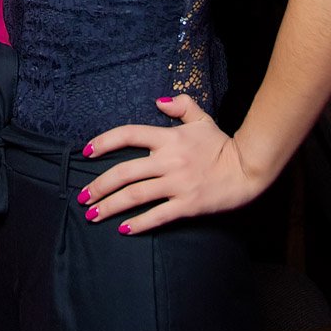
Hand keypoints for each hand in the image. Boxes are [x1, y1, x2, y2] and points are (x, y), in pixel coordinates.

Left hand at [77, 94, 258, 234]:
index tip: (87, 152)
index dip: (105, 142)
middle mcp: (168, 160)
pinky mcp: (187, 205)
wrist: (247, 169)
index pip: (128, 134)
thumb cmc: (222, 144)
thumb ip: (180, 106)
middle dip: (99, 185)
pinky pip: (157, 215)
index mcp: (168, 137)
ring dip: (111, 206)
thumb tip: (159, 101)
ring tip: (93, 215)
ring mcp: (177, 184)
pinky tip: (122, 229)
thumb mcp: (202, 119)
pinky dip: (138, 224)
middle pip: (125, 172)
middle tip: (83, 196)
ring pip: (136, 196)